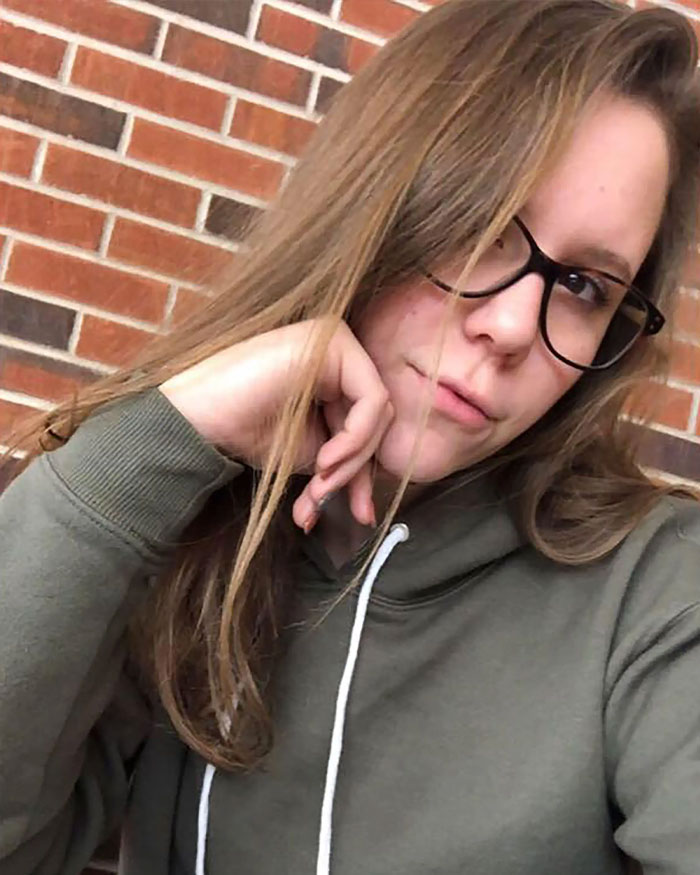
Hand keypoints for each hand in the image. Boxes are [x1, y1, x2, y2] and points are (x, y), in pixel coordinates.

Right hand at [158, 319, 394, 531]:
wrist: (201, 418)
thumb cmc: (247, 431)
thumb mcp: (311, 455)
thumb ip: (345, 466)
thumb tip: (369, 509)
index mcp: (338, 376)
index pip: (371, 426)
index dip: (365, 473)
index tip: (358, 514)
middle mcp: (342, 353)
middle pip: (378, 420)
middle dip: (356, 470)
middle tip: (323, 498)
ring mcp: (338, 341)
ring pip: (378, 412)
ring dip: (351, 460)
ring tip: (319, 484)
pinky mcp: (334, 340)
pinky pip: (371, 398)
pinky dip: (355, 438)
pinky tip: (325, 460)